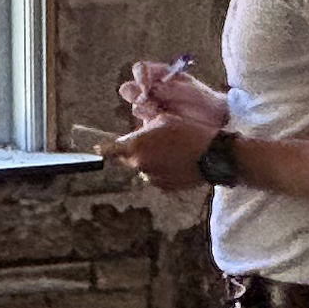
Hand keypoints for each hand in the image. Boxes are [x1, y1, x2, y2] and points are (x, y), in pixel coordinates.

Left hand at [98, 116, 212, 190]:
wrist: (211, 155)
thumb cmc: (188, 131)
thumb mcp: (163, 119)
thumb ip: (143, 128)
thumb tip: (136, 134)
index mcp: (135, 146)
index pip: (108, 150)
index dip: (102, 149)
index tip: (97, 149)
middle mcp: (138, 164)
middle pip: (126, 159)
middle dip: (133, 152)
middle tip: (152, 144)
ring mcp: (150, 178)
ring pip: (142, 169)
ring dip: (149, 162)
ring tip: (169, 153)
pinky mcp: (162, 187)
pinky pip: (155, 177)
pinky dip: (160, 171)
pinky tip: (176, 163)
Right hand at [118, 57, 225, 132]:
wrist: (215, 119)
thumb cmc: (204, 100)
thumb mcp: (189, 90)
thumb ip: (168, 88)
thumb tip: (148, 89)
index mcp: (162, 75)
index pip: (140, 69)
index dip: (139, 76)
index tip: (146, 86)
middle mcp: (154, 89)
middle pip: (130, 88)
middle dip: (135, 95)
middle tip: (148, 101)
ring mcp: (153, 106)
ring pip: (136, 106)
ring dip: (144, 109)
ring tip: (160, 112)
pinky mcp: (154, 121)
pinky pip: (143, 122)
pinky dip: (149, 121)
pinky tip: (162, 121)